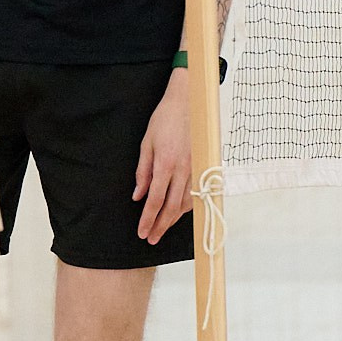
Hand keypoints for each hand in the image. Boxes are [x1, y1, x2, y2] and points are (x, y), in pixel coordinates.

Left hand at [134, 68, 195, 244]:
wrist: (189, 101)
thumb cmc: (165, 119)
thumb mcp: (146, 143)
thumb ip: (143, 172)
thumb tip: (138, 196)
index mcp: (166, 164)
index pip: (155, 200)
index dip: (148, 219)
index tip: (142, 232)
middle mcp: (183, 170)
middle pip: (172, 207)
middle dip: (161, 225)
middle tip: (151, 239)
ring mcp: (196, 168)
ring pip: (187, 202)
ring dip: (174, 218)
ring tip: (163, 228)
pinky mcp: (204, 165)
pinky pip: (196, 192)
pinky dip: (188, 205)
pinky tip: (180, 211)